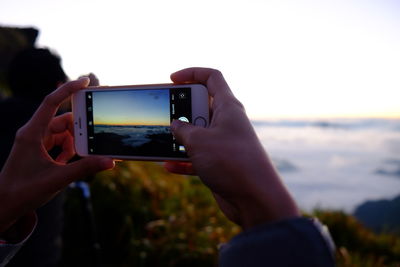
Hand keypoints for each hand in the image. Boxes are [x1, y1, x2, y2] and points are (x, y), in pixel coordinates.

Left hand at [0, 78, 113, 233]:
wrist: (3, 205)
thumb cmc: (23, 191)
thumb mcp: (58, 179)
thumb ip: (85, 168)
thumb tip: (109, 161)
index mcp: (32, 133)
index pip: (52, 102)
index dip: (69, 89)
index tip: (86, 81)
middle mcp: (33, 133)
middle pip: (62, 120)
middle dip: (78, 129)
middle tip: (93, 136)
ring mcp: (36, 142)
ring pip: (62, 133)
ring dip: (73, 143)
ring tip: (75, 158)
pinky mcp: (39, 151)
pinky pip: (59, 143)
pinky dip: (68, 151)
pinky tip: (68, 163)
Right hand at [165, 68, 299, 229]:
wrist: (255, 199)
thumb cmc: (231, 163)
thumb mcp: (199, 140)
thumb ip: (182, 129)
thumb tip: (175, 124)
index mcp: (228, 107)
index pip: (212, 77)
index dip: (191, 73)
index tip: (172, 79)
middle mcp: (227, 122)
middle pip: (201, 106)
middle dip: (181, 111)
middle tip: (166, 117)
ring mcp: (224, 143)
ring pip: (198, 133)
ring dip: (180, 138)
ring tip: (163, 142)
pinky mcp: (221, 162)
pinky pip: (198, 156)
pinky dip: (184, 160)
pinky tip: (169, 166)